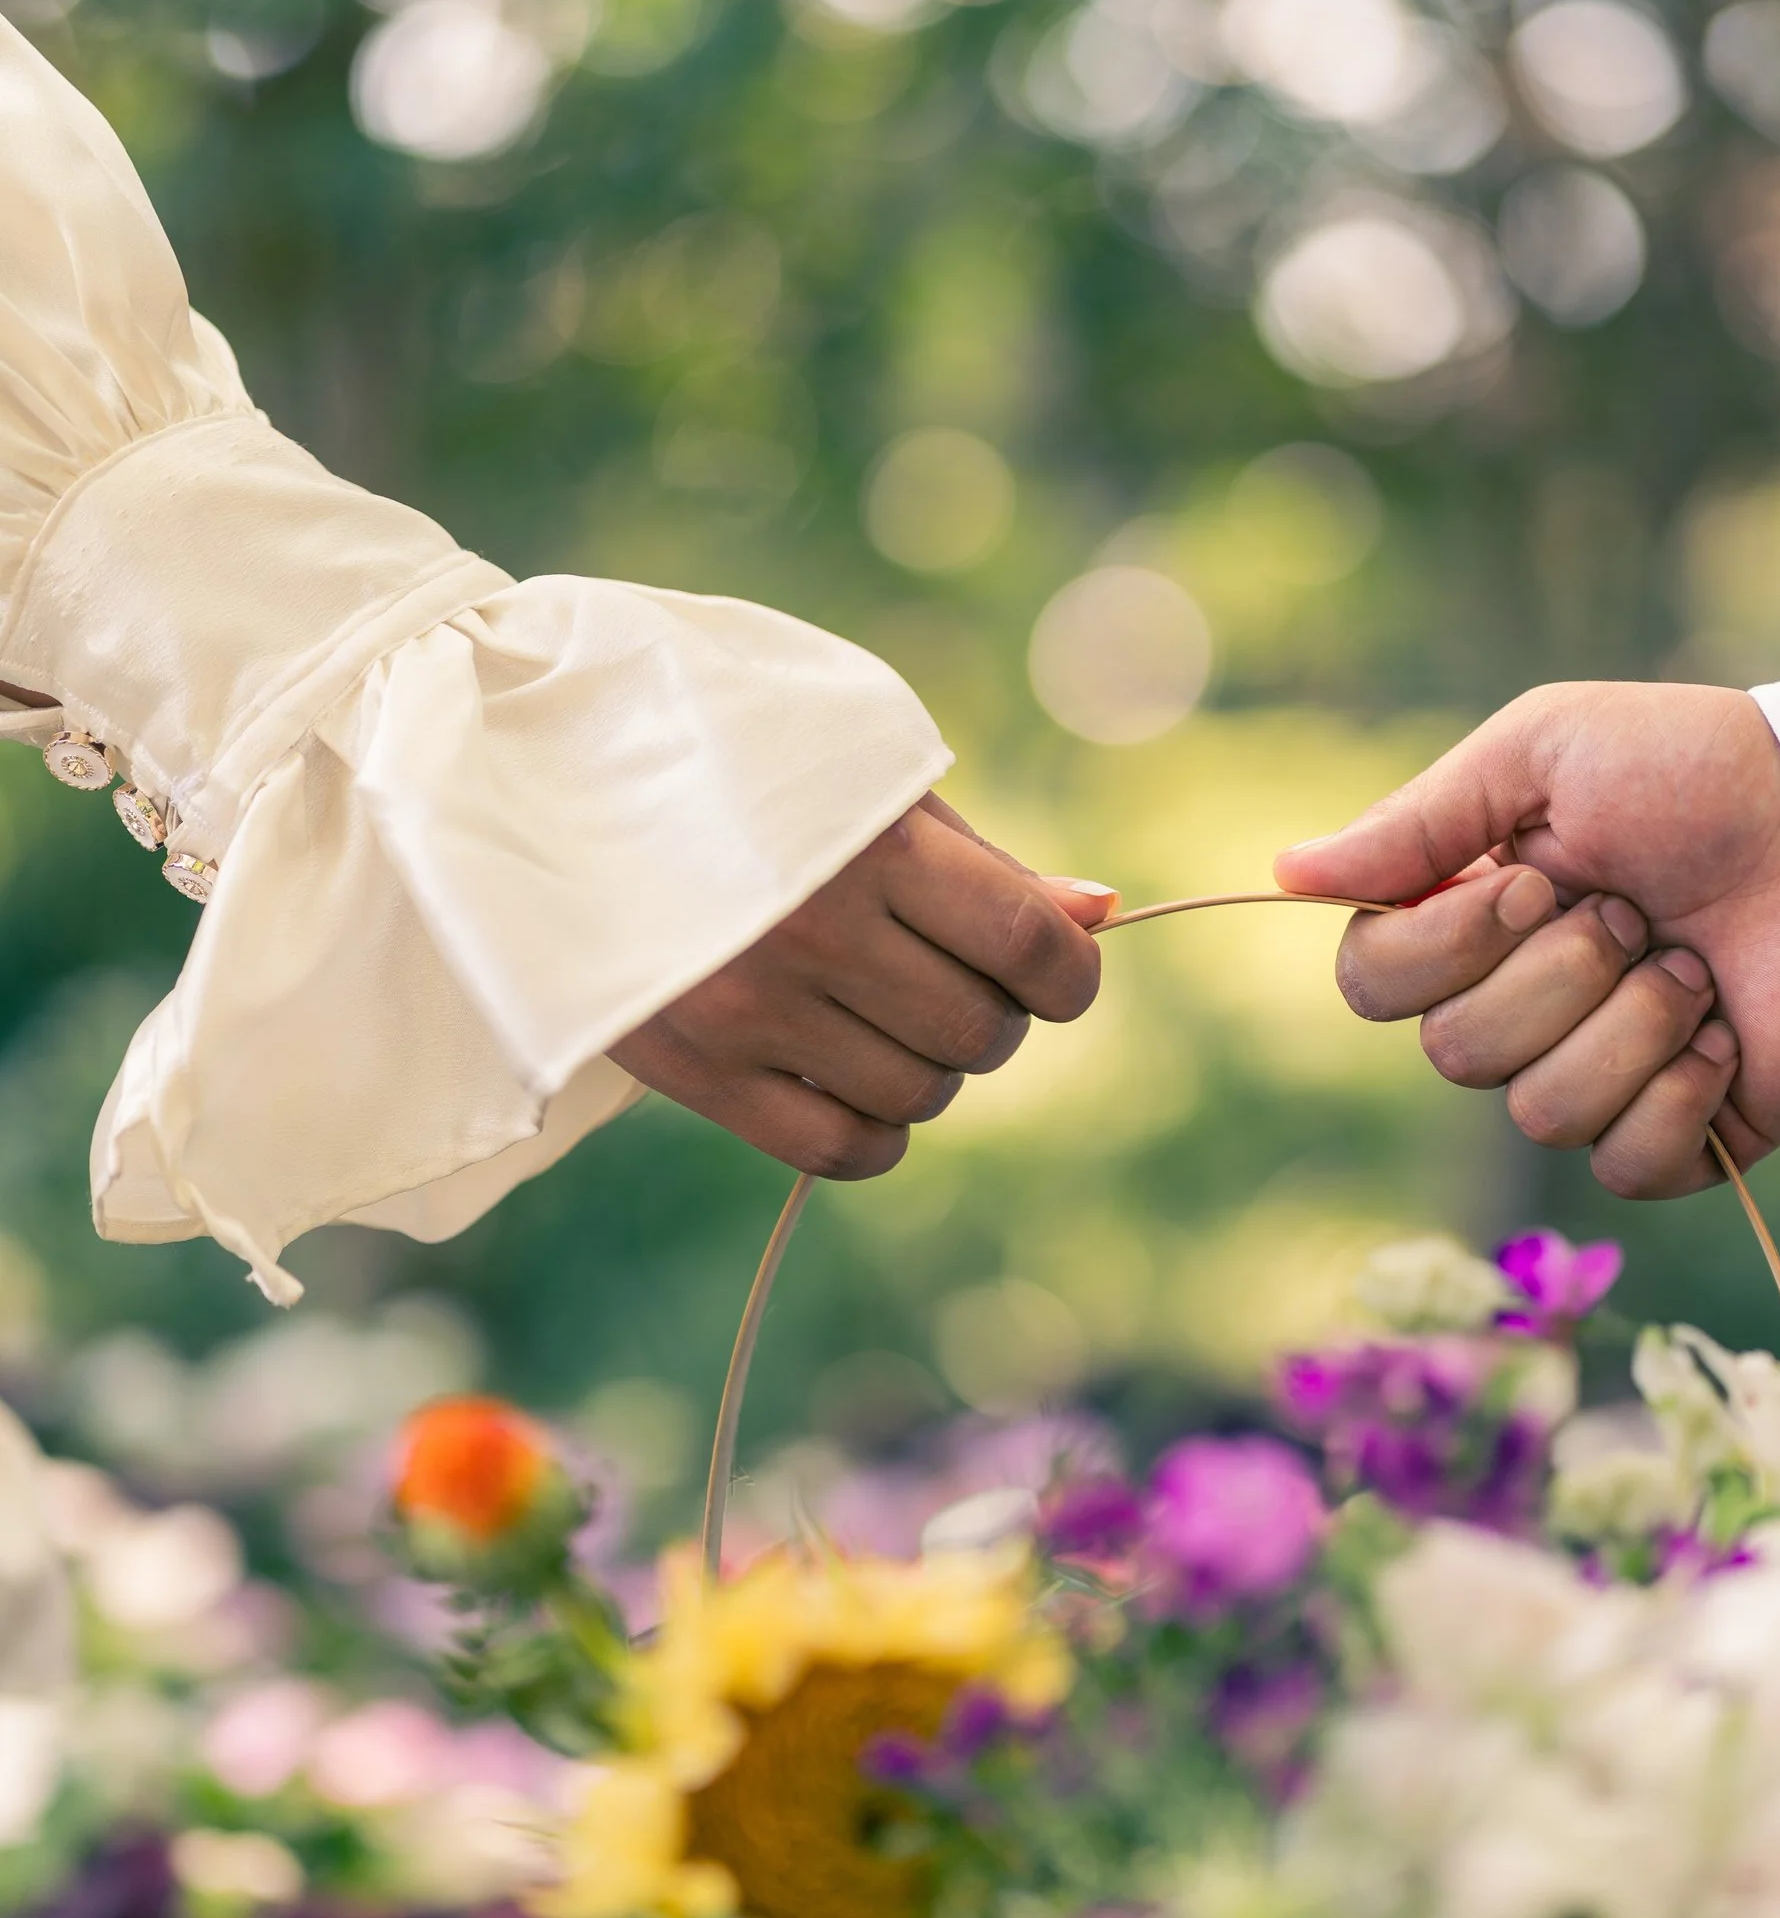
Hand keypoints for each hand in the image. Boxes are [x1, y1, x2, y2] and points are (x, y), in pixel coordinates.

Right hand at [612, 794, 1110, 1178]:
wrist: (544, 782)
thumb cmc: (732, 767)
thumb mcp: (861, 781)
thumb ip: (981, 860)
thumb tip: (1098, 916)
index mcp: (866, 843)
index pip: (1025, 944)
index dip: (1070, 974)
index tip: (1059, 970)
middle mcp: (811, 933)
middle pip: (979, 1030)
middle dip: (996, 1017)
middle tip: (951, 977)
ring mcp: (749, 1010)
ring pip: (918, 1095)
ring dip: (933, 1069)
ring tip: (888, 1013)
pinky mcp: (696, 1068)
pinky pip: (840, 1150)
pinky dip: (877, 1130)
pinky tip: (856, 1079)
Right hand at [1273, 684, 1779, 1196]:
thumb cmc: (1698, 773)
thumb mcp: (1545, 755)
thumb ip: (1417, 824)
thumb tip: (1283, 873)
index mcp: (1474, 921)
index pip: (1372, 982)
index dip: (1441, 948)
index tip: (1533, 880)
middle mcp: (1521, 1009)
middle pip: (1455, 1054)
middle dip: (1559, 974)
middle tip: (1635, 909)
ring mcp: (1599, 1080)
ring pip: (1540, 1113)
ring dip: (1632, 1026)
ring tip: (1695, 968)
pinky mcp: (1679, 1141)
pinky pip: (1623, 1163)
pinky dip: (1680, 1094)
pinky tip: (1725, 1035)